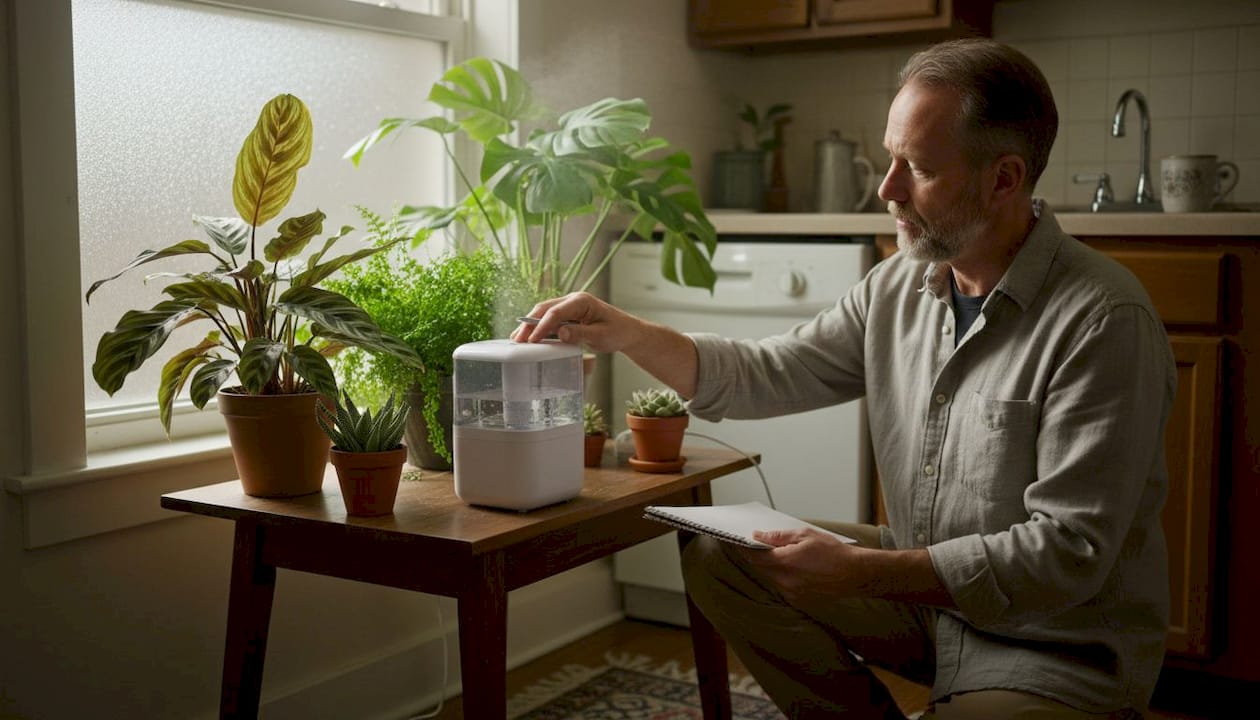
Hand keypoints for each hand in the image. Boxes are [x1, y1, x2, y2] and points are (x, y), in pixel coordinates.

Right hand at [511, 292, 638, 353]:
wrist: (627, 332)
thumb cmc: (618, 332)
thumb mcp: (601, 336)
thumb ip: (581, 334)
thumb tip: (561, 333)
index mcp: (581, 301)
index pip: (556, 312)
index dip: (541, 326)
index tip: (532, 340)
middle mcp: (572, 300)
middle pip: (544, 309)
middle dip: (529, 323)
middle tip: (517, 339)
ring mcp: (569, 307)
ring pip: (544, 314)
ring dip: (530, 325)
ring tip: (517, 339)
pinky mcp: (568, 316)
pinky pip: (550, 320)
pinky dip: (539, 328)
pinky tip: (529, 337)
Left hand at [740, 528, 869, 608]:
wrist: (855, 574)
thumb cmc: (834, 552)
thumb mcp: (805, 535)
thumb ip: (778, 537)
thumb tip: (758, 536)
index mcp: (785, 563)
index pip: (754, 556)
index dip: (744, 548)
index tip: (738, 541)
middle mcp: (785, 582)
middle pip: (761, 567)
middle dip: (758, 555)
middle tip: (758, 543)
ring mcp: (792, 593)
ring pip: (772, 577)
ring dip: (772, 566)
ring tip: (783, 553)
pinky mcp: (798, 600)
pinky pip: (783, 585)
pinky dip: (783, 575)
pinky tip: (794, 566)